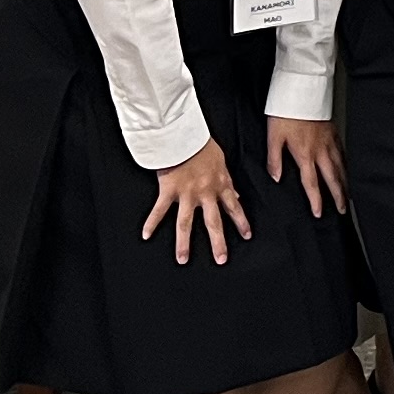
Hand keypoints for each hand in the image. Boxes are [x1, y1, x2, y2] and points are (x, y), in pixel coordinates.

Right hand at [140, 141, 250, 262]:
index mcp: (219, 185)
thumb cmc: (202, 145)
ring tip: (182, 259)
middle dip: (218, 243)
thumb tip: (237, 194)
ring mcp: (186, 194)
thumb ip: (227, 181)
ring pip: (186, 223)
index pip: (234, 207)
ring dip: (184, 243)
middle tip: (221, 259)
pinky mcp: (168, 190)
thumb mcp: (221, 162)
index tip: (247, 236)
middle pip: (213, 222)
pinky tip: (146, 235)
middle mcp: (205, 193)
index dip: (241, 222)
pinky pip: (159, 210)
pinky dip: (151, 223)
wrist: (185, 134)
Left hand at [267, 115, 344, 216]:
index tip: (318, 212)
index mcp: (305, 154)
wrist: (303, 91)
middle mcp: (320, 151)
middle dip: (338, 196)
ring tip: (348, 194)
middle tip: (342, 209)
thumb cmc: (287, 112)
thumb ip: (274, 159)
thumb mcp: (274, 137)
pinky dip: (347, 164)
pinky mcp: (334, 133)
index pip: (311, 183)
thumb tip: (276, 177)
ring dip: (345, 183)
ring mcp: (330, 142)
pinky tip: (348, 168)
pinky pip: (344, 153)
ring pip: (341, 167)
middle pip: (332, 179)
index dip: (316, 200)